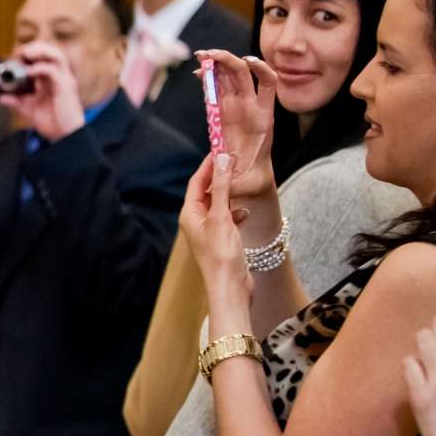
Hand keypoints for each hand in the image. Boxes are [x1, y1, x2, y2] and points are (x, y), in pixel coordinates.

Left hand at [0, 40, 83, 142]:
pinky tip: (29, 72)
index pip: (44, 56)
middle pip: (51, 51)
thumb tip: (2, 97)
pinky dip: (40, 68)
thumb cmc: (52, 122)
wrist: (66, 136)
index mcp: (52, 78)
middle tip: (17, 52)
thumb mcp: (29, 109)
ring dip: (40, 51)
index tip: (13, 56)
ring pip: (56, 55)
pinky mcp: (66, 87)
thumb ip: (17, 101)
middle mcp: (60, 75)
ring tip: (25, 54)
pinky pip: (53, 71)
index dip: (29, 53)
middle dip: (34, 47)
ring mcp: (64, 80)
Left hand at [179, 153, 252, 313]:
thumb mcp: (222, 217)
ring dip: (230, 193)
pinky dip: (236, 211)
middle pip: (207, 191)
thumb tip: (222, 160)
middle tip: (236, 160)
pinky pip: (227, 217)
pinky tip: (245, 212)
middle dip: (221, 176)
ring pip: (219, 203)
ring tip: (243, 182)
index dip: (209, 164)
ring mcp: (208, 231)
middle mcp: (195, 221)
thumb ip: (223, 188)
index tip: (221, 148)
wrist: (230, 288)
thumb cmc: (222, 255)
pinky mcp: (221, 239)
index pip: (197, 182)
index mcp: (189, 214)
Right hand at [198, 51, 279, 202]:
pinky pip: (217, 89)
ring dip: (216, 64)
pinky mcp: (224, 112)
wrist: (251, 180)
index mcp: (263, 119)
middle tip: (207, 54)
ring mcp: (237, 108)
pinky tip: (199, 74)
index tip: (245, 61)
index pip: (269, 84)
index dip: (260, 68)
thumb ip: (233, 182)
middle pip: (244, 74)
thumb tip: (220, 175)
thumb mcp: (246, 185)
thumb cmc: (251, 182)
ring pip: (229, 77)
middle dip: (227, 60)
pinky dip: (209, 79)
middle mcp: (251, 108)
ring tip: (200, 57)